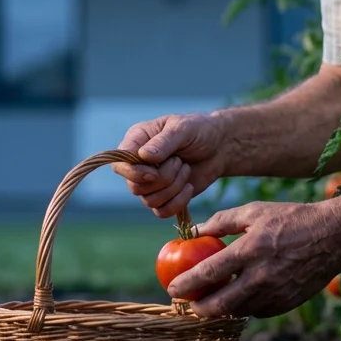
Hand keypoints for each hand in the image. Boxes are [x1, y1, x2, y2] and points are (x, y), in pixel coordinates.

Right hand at [112, 113, 228, 217]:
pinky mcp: (164, 197)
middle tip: (180, 162)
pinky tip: (189, 186)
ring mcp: (150, 183)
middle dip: (163, 178)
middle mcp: (138, 164)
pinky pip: (162, 212)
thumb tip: (144, 156)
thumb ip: (163, 142)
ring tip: (186, 169)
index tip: (154, 172)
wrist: (220, 146)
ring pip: (150, 201)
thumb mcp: (183, 128)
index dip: (134, 173)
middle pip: (135, 187)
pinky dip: (178, 202)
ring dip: (173, 188)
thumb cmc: (199, 130)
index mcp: (136, 141)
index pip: (120, 165)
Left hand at [166, 200, 340, 317]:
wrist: (333, 238)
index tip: (171, 288)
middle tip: (189, 304)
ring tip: (210, 301)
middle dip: (199, 308)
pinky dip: (244, 307)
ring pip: (238, 311)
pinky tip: (238, 298)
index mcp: (250, 250)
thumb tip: (196, 231)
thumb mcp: (254, 211)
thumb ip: (222, 221)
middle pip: (221, 304)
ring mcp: (275, 294)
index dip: (187, 283)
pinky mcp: (286, 304)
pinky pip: (257, 311)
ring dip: (221, 309)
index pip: (210, 273)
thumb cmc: (291, 219)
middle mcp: (261, 276)